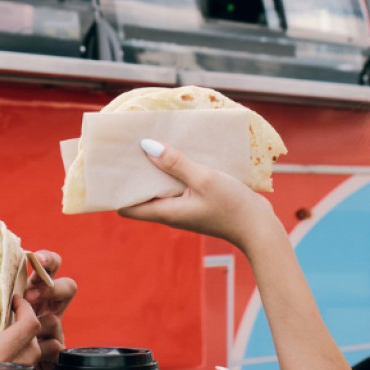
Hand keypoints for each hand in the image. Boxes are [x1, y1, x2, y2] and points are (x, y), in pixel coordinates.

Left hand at [0, 251, 77, 369]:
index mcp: (27, 290)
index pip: (46, 266)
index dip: (46, 259)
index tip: (34, 259)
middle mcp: (43, 309)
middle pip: (67, 287)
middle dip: (52, 287)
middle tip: (29, 296)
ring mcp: (51, 332)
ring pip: (56, 318)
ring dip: (38, 321)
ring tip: (17, 328)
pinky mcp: (52, 356)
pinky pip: (54, 346)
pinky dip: (39, 348)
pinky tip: (23, 353)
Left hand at [118, 140, 278, 248]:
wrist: (260, 228)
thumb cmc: (232, 207)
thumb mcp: (203, 179)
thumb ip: (175, 163)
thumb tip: (146, 146)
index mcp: (166, 212)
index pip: (127, 207)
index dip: (116, 190)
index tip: (109, 169)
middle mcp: (171, 212)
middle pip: (143, 193)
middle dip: (135, 173)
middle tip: (128, 147)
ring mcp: (185, 207)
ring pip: (162, 186)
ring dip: (157, 168)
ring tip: (150, 142)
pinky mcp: (198, 201)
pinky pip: (180, 184)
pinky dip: (176, 169)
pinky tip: (179, 151)